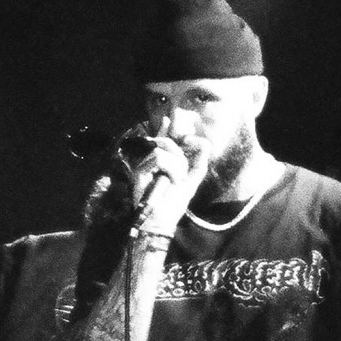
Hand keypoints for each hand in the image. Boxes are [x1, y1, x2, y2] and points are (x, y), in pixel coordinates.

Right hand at [130, 117, 209, 235]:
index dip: (164, 128)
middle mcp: (148, 162)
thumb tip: (202, 141)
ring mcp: (142, 165)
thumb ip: (199, 160)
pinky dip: (171, 169)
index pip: (162, 140)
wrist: (161, 222)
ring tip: (176, 181)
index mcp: (160, 163)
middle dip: (181, 156)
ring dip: (177, 165)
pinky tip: (172, 182)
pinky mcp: (138, 171)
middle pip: (167, 142)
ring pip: (164, 148)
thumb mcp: (192, 179)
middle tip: (181, 176)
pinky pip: (159, 157)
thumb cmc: (173, 204)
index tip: (168, 118)